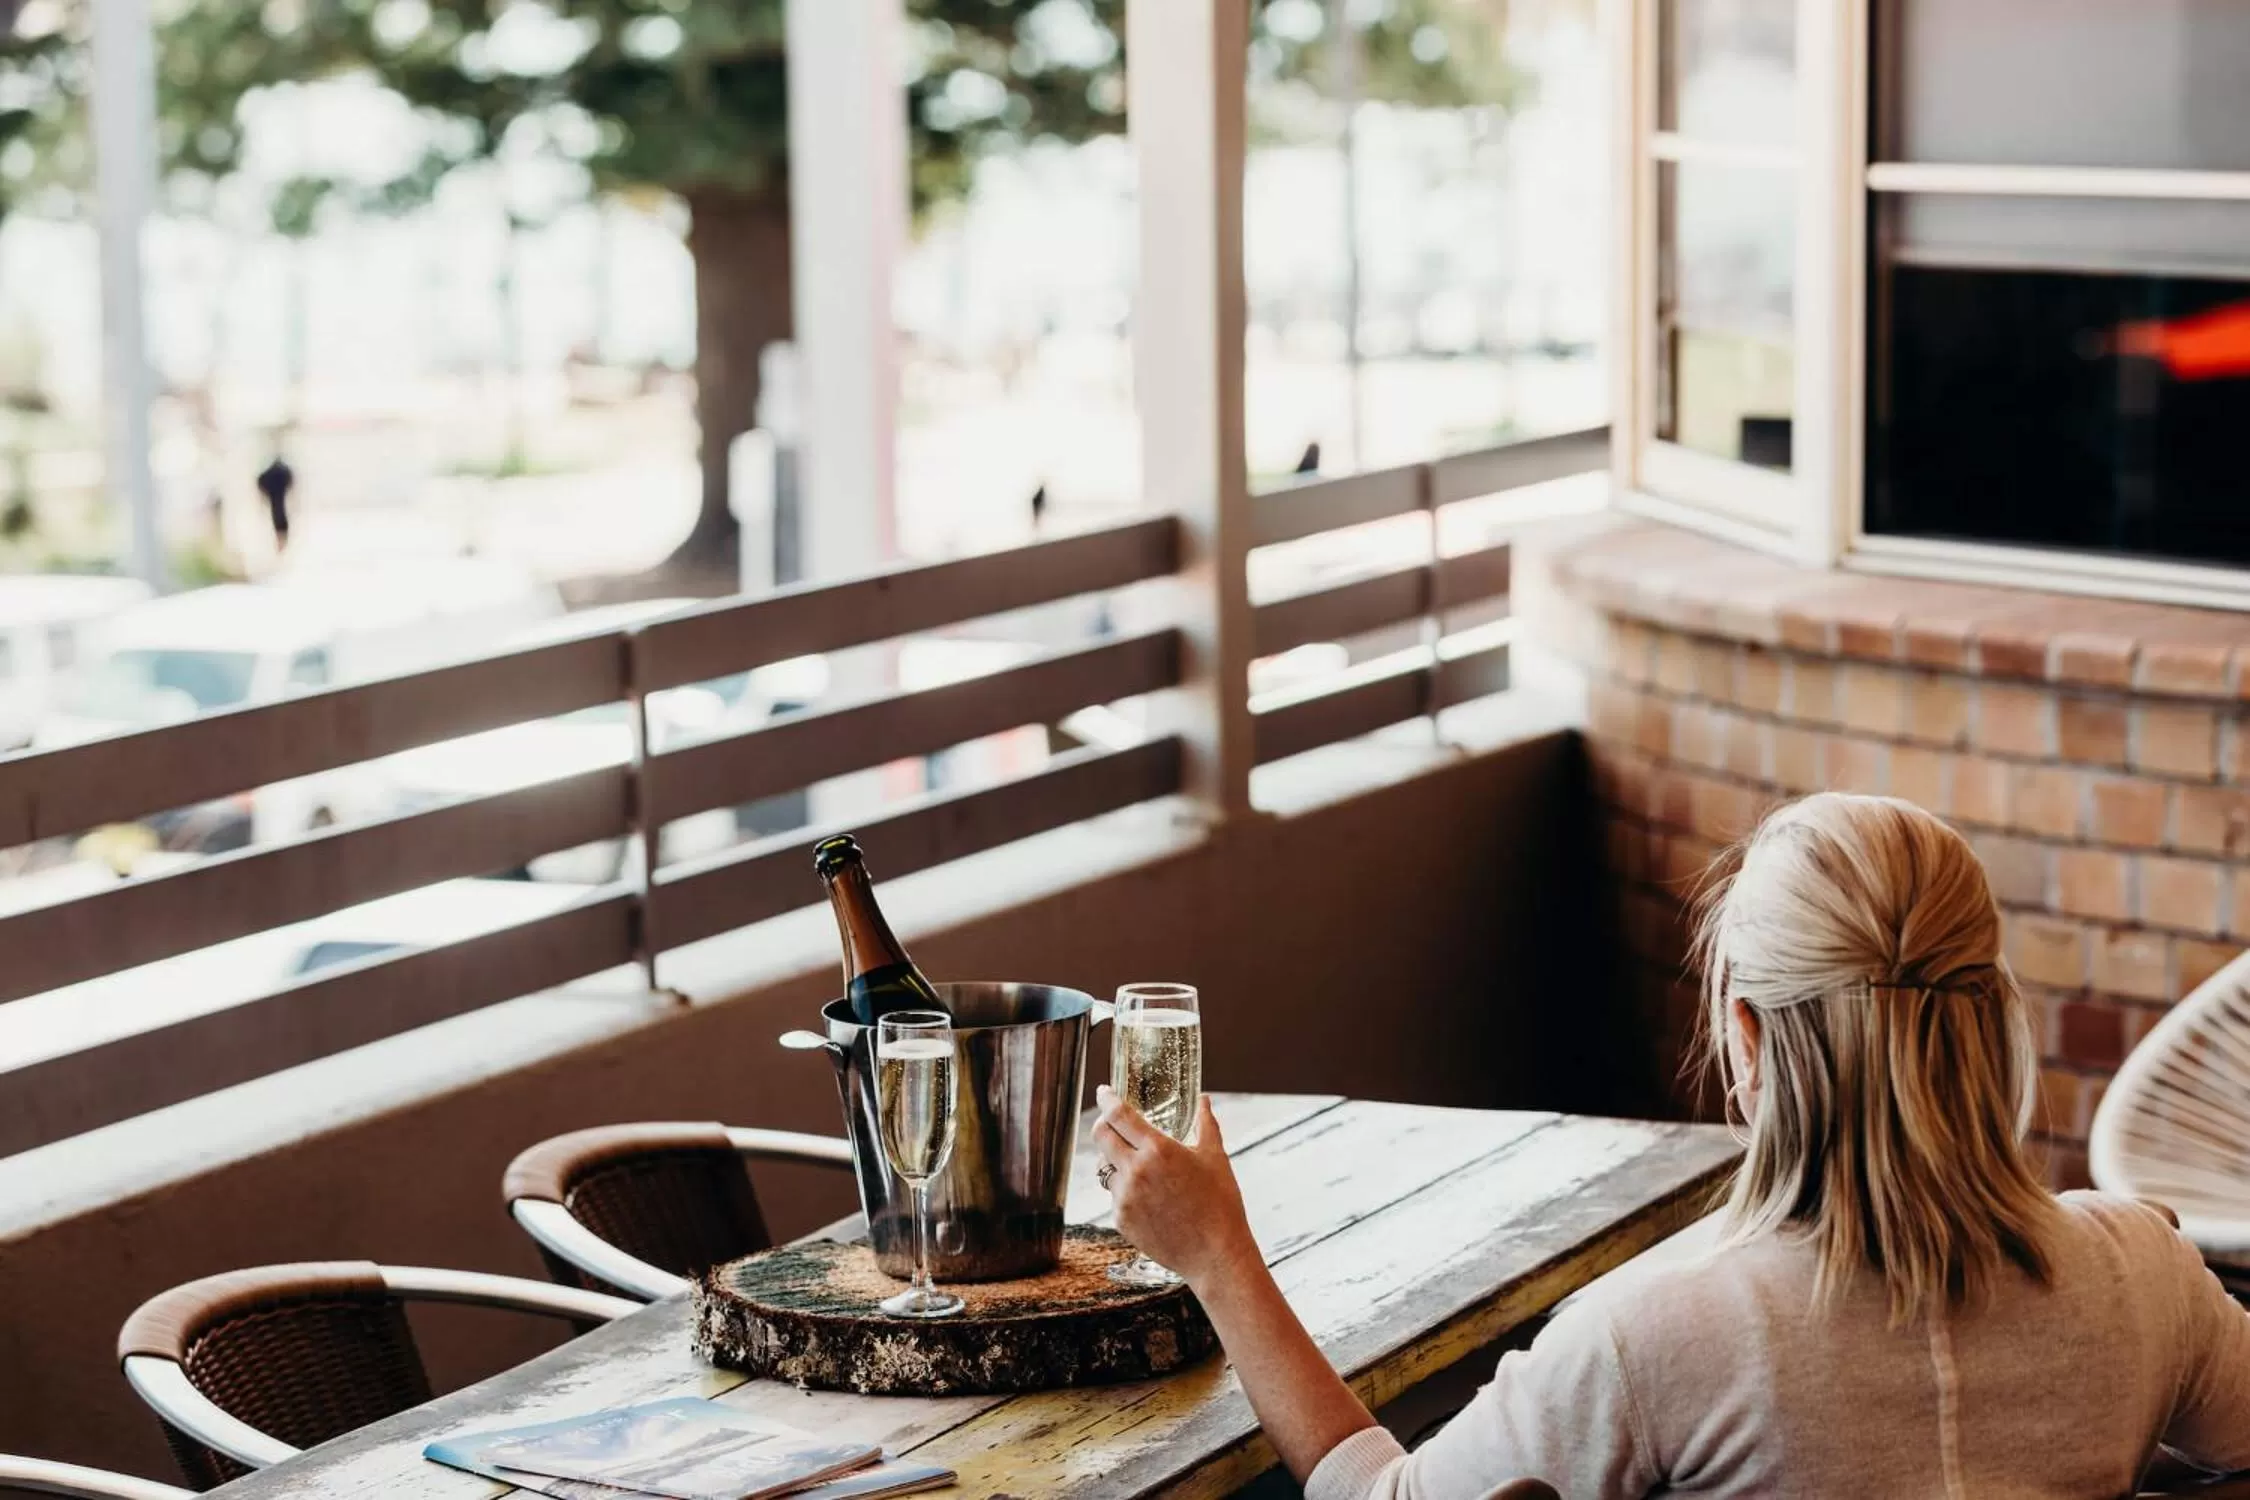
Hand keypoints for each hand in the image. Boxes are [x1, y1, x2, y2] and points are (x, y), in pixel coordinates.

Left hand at [1093, 1087, 1256, 1285]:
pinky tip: (1147, 1195)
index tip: (1104, 1091)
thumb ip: (1206, 1123)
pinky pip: (1114, 1195)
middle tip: (1111, 1121)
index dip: (1107, 1099)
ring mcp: (1124, 1198)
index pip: (1119, 1115)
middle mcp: (1135, 1171)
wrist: (1216, 1255)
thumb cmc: (1221, 1204)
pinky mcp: (1121, 1220)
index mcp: (1158, 1150)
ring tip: (1135, 1162)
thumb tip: (1204, 1100)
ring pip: (1105, 1167)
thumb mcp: (1216, 1157)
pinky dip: (1124, 1189)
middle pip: (1101, 1136)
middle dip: (1103, 1124)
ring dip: (1114, 1158)